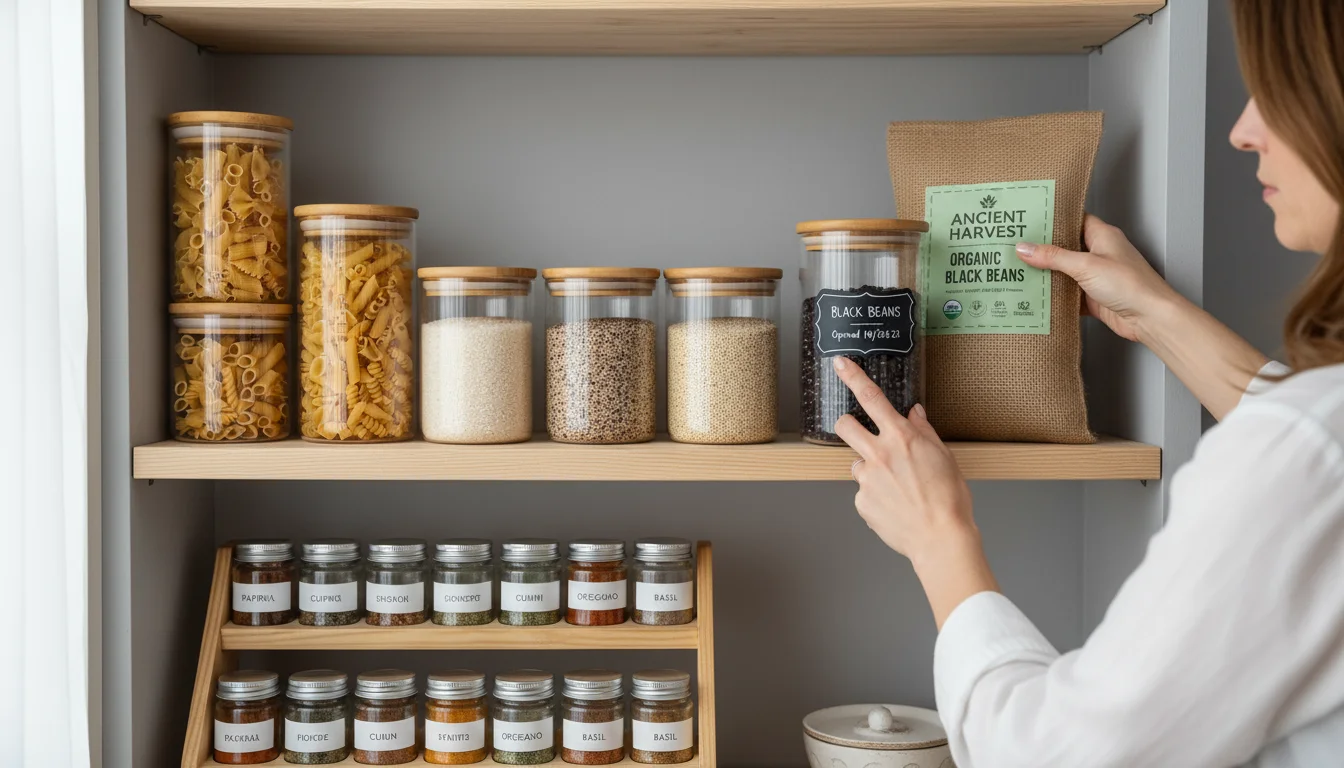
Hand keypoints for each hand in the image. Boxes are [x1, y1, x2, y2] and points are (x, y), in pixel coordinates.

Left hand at [830, 356, 998, 627]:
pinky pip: (863, 492)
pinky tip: (895, 505)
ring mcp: (866, 479)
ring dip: (870, 468)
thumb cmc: (949, 499)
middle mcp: (879, 454)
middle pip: (845, 426)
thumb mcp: (944, 457)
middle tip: (861, 434)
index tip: (840, 363)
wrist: (941, 538)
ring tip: (896, 487)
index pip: (871, 397)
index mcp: (901, 438)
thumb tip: (914, 413)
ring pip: (856, 463)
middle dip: (848, 424)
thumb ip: (924, 432)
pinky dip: (876, 496)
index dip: (852, 376)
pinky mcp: (861, 502)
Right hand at [1015, 213, 1179, 342]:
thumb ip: (1053, 257)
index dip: (1053, 220)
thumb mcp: (1085, 265)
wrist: (1149, 318)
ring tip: (1020, 271)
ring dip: (1047, 274)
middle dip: (1043, 249)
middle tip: (1017, 247)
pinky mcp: (1092, 297)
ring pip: (1064, 272)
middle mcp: (1099, 253)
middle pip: (1065, 247)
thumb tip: (1026, 248)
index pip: (1074, 220)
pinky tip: (1038, 297)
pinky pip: (1067, 294)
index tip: (1030, 220)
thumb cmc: (1131, 285)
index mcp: (1102, 236)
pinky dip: (1054, 296)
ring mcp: (1096, 276)